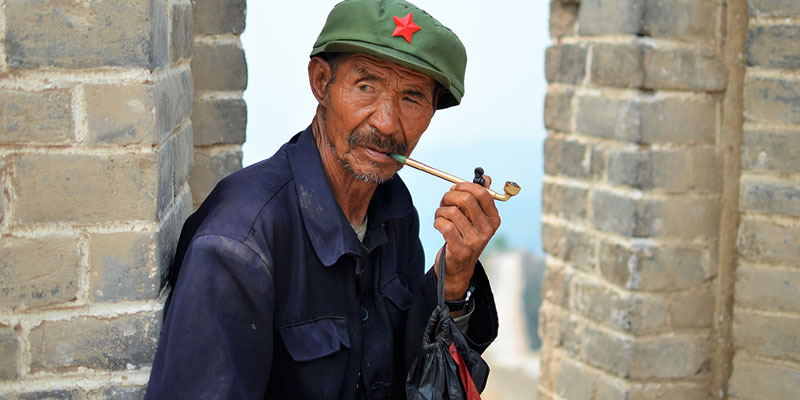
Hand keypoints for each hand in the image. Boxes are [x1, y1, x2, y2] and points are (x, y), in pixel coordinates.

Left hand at [433, 175, 500, 300]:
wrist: (458, 268)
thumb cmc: (465, 237)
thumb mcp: (476, 219)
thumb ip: (481, 198)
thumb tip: (486, 177)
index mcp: (494, 219)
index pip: (482, 193)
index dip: (465, 186)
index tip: (455, 188)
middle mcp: (487, 230)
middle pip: (465, 200)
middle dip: (449, 196)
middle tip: (444, 201)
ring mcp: (474, 240)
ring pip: (451, 212)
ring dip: (441, 211)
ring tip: (441, 216)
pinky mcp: (460, 249)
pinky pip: (444, 225)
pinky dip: (437, 221)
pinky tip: (439, 225)